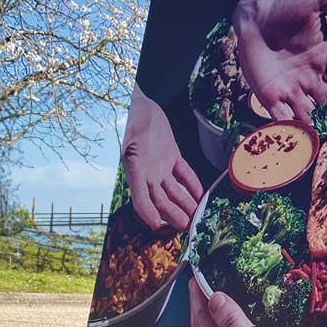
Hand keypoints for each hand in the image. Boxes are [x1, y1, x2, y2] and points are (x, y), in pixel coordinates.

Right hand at [121, 83, 202, 231]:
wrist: (136, 101)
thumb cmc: (128, 114)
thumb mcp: (125, 129)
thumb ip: (127, 143)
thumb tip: (127, 153)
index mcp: (134, 170)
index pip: (139, 197)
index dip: (147, 212)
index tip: (156, 225)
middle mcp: (147, 173)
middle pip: (161, 200)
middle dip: (174, 214)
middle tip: (187, 226)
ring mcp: (160, 166)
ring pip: (174, 191)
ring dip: (185, 204)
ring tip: (197, 217)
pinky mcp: (171, 156)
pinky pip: (183, 174)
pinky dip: (192, 185)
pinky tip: (201, 195)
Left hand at [231, 0, 326, 122]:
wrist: (252, 16)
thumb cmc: (284, 6)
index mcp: (324, 56)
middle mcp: (310, 77)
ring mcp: (290, 88)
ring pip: (309, 112)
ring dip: (320, 126)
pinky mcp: (270, 96)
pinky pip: (282, 115)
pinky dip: (290, 127)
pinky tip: (300, 139)